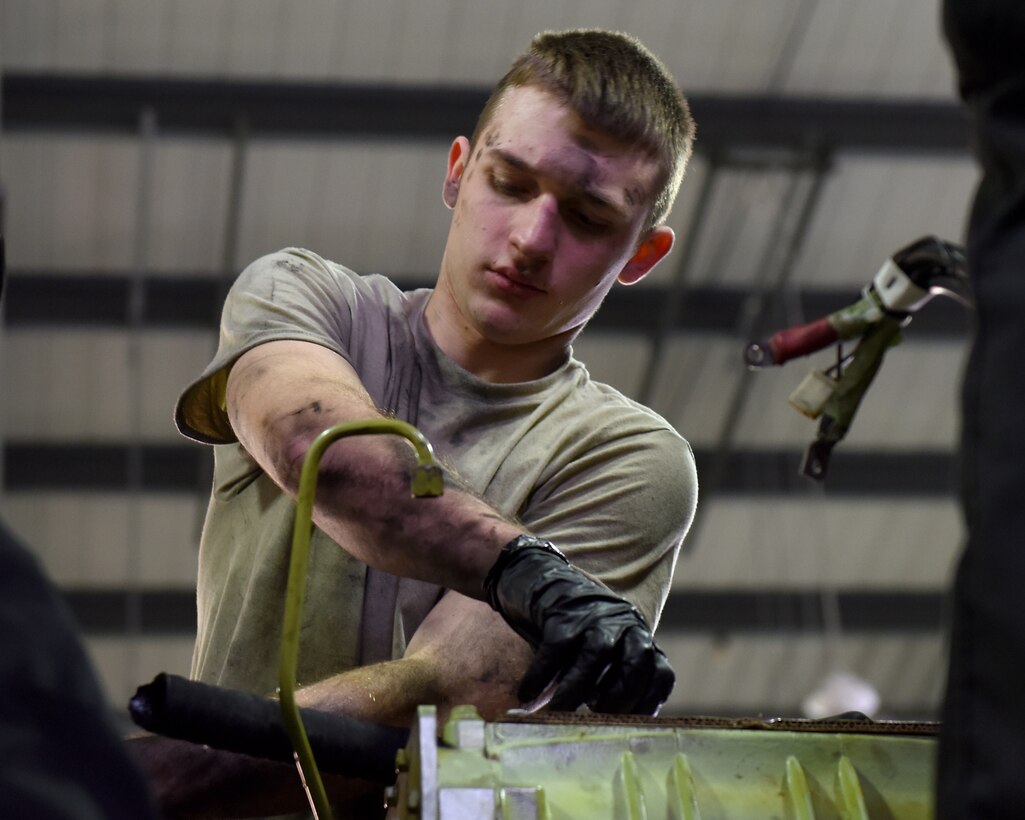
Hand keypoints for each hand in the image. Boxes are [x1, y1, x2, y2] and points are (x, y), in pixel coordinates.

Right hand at [484, 535, 674, 714]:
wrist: (538, 578)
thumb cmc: (571, 629)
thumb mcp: (600, 651)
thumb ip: (607, 680)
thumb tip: (599, 728)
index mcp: (637, 638)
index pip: (660, 673)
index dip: (648, 703)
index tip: (626, 724)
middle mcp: (623, 624)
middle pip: (635, 662)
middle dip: (618, 697)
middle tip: (592, 717)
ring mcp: (594, 615)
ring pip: (595, 656)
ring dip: (575, 690)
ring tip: (556, 713)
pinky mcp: (563, 610)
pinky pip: (556, 648)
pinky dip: (541, 675)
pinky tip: (527, 695)